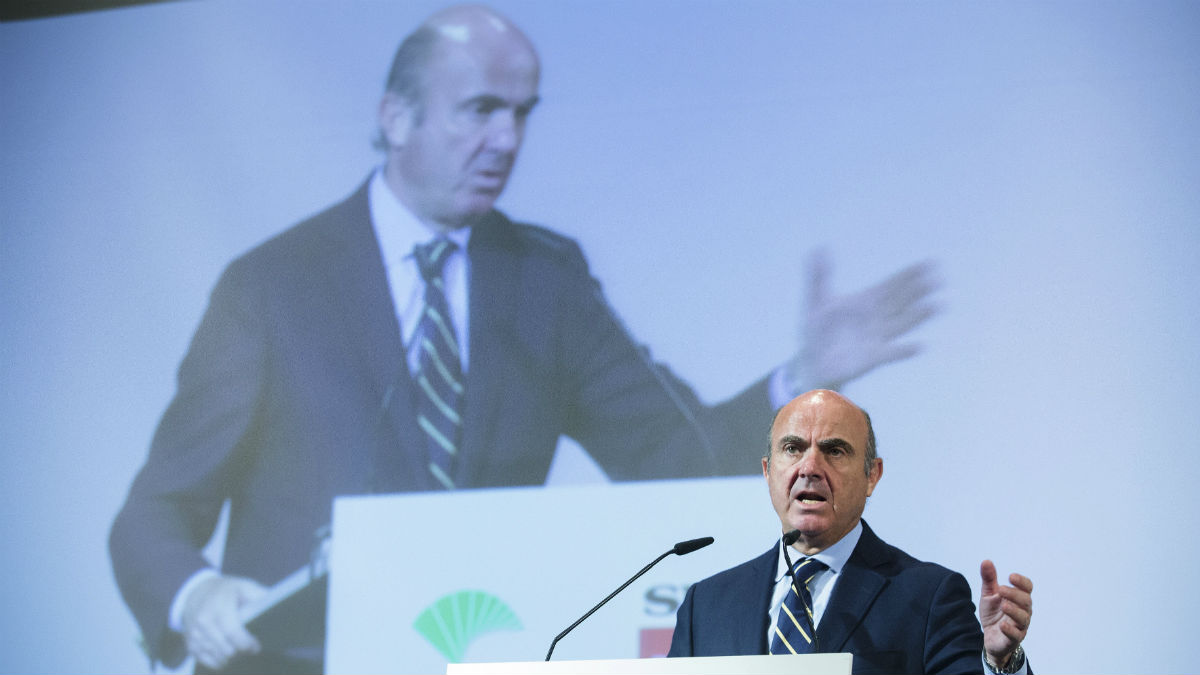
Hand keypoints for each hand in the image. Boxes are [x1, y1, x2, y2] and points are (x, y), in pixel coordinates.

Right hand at [181, 574, 266, 669]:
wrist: (195, 593)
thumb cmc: (225, 590)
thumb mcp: (243, 586)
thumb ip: (258, 596)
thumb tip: (276, 606)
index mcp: (219, 607)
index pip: (233, 632)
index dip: (246, 643)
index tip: (256, 647)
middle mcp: (204, 622)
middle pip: (226, 649)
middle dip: (242, 652)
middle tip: (251, 649)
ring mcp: (194, 635)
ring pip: (217, 657)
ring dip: (232, 658)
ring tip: (241, 650)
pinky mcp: (190, 644)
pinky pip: (206, 661)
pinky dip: (219, 661)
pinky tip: (228, 654)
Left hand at [783, 250, 938, 392]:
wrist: (813, 362)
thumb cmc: (817, 330)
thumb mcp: (815, 300)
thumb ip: (818, 275)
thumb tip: (819, 248)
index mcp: (866, 301)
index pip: (891, 285)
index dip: (909, 275)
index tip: (928, 264)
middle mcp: (876, 317)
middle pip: (901, 301)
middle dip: (918, 291)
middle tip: (937, 280)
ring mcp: (877, 337)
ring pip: (902, 323)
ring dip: (918, 316)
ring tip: (936, 306)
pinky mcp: (873, 357)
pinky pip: (891, 352)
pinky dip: (903, 350)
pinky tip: (918, 346)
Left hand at [978, 559, 1032, 667]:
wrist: (989, 636)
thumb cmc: (993, 613)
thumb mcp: (988, 594)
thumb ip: (989, 579)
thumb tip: (986, 561)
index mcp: (1019, 598)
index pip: (1027, 588)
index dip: (1022, 582)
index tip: (1011, 577)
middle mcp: (1023, 611)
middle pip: (1026, 601)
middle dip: (1014, 594)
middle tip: (1001, 589)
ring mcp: (1020, 626)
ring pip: (1023, 618)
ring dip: (1014, 611)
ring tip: (1003, 605)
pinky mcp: (1014, 639)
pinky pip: (1016, 635)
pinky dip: (1010, 630)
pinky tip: (1002, 624)